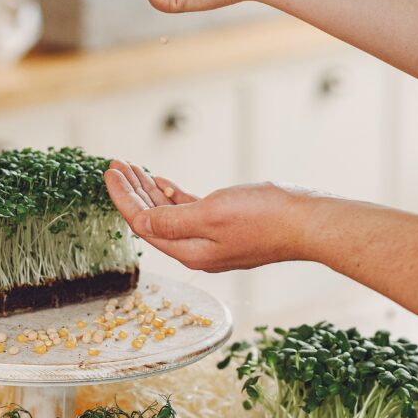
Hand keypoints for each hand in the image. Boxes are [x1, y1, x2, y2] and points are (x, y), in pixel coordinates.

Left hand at [103, 160, 311, 271]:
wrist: (308, 222)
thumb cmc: (265, 217)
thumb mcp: (211, 214)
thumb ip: (172, 220)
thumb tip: (139, 222)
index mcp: (190, 251)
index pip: (143, 224)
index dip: (122, 197)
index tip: (109, 172)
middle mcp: (197, 250)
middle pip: (152, 219)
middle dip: (132, 192)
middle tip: (117, 166)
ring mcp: (212, 240)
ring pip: (170, 214)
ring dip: (151, 191)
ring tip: (134, 169)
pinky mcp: (227, 228)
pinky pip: (190, 213)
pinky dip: (173, 197)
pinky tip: (164, 183)